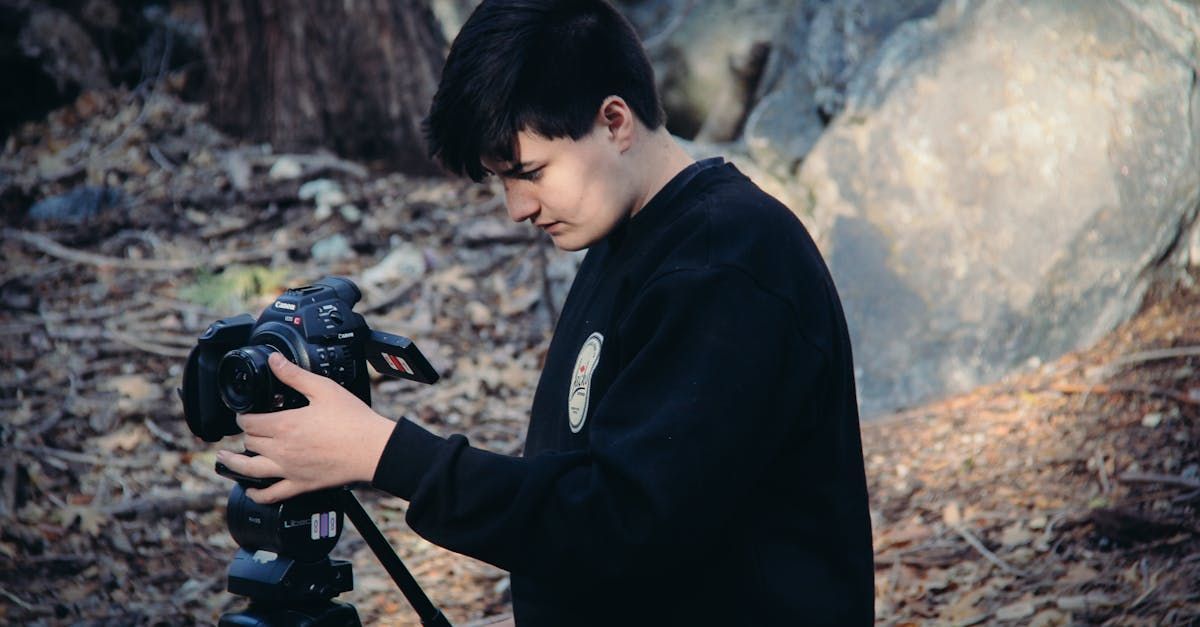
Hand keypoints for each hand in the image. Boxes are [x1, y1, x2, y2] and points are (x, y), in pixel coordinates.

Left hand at [216, 352, 396, 503]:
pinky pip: (271, 494)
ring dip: (233, 464)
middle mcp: (282, 449)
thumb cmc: (353, 420)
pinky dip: (256, 494)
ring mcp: (289, 469)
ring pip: (249, 470)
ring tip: (224, 459)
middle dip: (245, 433)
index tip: (244, 414)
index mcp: (285, 425)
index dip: (243, 416)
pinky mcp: (300, 484)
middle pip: (249, 442)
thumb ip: (295, 375)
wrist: (372, 449)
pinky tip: (250, 491)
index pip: (249, 422)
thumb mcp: (323, 389)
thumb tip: (274, 361)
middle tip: (248, 429)